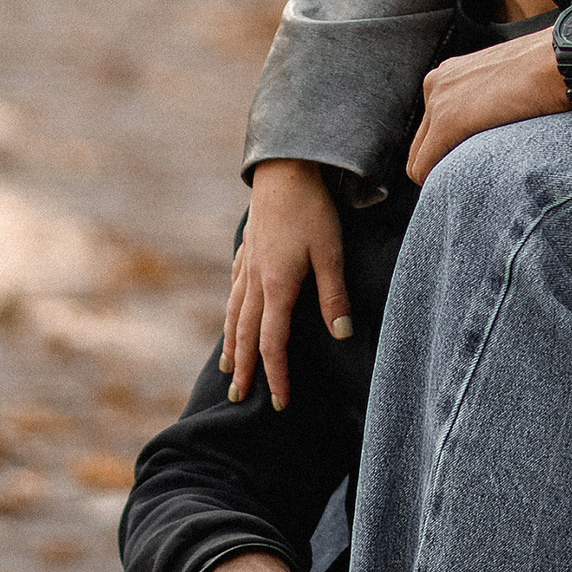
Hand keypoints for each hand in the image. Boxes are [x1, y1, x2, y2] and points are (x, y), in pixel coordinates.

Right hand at [226, 159, 349, 410]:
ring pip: (235, 314)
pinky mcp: (247, 250)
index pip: (272, 343)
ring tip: (229, 368)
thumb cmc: (312, 208)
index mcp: (277, 286)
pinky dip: (231, 312)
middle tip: (239, 398)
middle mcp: (255, 281)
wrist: (285, 168)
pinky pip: (234, 291)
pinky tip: (232, 316)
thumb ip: (334, 293)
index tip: (279, 402)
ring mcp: (247, 265)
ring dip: (232, 344)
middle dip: (245, 369)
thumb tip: (342, 334)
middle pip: (246, 335)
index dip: (276, 375)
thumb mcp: (331, 251)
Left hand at [406, 25, 571, 185]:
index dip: (453, 148)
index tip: (478, 159)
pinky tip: (469, 185)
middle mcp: (437, 83)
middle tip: (476, 177)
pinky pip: (422, 167)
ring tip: (478, 181)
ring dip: (444, 173)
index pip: (433, 124)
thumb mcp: (511, 81)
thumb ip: (492, 100)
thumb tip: (498, 121)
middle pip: (422, 142)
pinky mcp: (447, 122)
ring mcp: (438, 101)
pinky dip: (439, 182)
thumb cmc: (550, 71)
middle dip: (443, 163)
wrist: (564, 61)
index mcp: (451, 73)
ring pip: (420, 159)